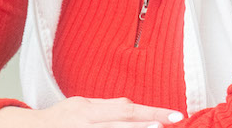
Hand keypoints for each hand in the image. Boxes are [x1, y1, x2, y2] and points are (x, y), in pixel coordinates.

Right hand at [0, 97, 184, 127]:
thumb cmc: (58, 118)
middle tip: (164, 126)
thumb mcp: (81, 105)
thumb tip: (131, 108)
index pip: (125, 109)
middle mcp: (84, 125)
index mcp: (87, 111)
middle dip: (144, 126)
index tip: (173, 115)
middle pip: (120, 126)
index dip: (150, 112)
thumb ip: (105, 108)